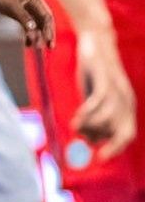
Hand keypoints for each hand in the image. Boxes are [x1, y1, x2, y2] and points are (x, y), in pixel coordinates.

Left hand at [0, 0, 54, 47]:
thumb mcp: (11, 5)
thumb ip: (23, 17)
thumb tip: (33, 29)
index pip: (47, 16)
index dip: (49, 30)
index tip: (49, 41)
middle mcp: (33, 4)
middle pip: (44, 21)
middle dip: (46, 34)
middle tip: (49, 48)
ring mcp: (26, 8)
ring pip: (35, 24)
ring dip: (36, 36)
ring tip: (36, 48)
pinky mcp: (18, 12)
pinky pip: (27, 25)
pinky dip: (28, 33)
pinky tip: (27, 44)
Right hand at [73, 32, 136, 159]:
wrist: (94, 41)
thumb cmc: (92, 73)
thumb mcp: (92, 98)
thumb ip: (94, 117)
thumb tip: (90, 140)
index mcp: (126, 107)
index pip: (127, 134)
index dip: (116, 148)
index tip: (100, 159)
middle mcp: (126, 101)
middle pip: (120, 129)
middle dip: (102, 138)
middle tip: (83, 139)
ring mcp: (118, 90)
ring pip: (108, 118)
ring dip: (90, 125)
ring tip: (75, 124)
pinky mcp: (106, 79)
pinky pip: (100, 102)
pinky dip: (88, 112)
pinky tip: (78, 115)